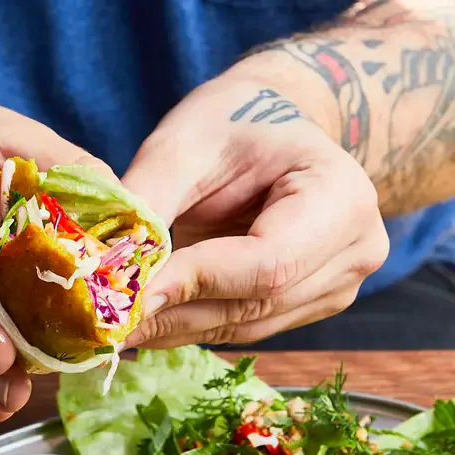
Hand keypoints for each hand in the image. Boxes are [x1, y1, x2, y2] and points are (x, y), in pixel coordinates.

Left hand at [121, 73, 388, 348]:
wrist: (272, 131)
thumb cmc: (232, 122)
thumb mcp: (184, 144)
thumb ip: (150, 203)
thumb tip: (107, 270)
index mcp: (340, 199)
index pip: (267, 264)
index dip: (194, 283)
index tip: (128, 294)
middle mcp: (353, 254)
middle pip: (254, 306)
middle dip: (173, 314)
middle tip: (106, 321)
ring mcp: (334, 288)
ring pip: (242, 326)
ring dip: (174, 327)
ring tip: (117, 321)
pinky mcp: (304, 306)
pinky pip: (239, 326)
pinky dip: (188, 324)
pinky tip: (147, 317)